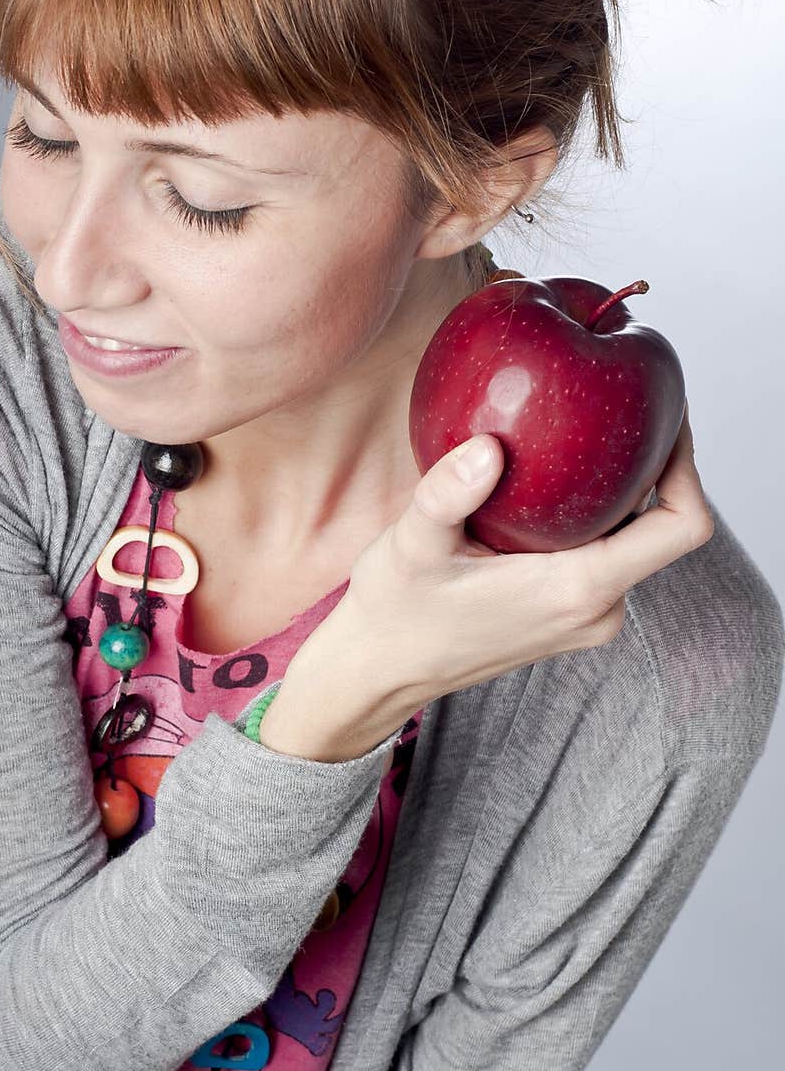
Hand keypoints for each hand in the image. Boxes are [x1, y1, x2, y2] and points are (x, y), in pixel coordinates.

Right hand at [328, 400, 713, 710]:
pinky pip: (608, 553)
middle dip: (656, 463)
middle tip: (625, 400)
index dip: (690, 463)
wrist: (380, 669)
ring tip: (595, 426)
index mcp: (577, 591)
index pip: (681, 526)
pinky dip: (598, 511)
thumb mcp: (410, 545)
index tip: (666, 413)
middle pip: (664, 526)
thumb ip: (447, 496)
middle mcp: (598, 609)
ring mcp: (587, 616)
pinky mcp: (571, 613)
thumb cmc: (395, 612)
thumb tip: (488, 448)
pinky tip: (560, 473)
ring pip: (635, 539)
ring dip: (625, 487)